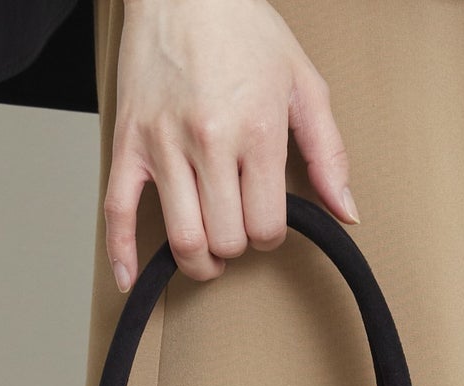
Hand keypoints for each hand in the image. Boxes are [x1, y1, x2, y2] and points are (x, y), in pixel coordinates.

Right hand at [105, 0, 355, 290]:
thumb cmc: (243, 29)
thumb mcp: (303, 83)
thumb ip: (329, 153)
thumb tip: (346, 212)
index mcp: (257, 130)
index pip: (267, 226)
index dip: (270, 234)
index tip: (265, 219)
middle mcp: (209, 141)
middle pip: (225, 239)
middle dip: (236, 245)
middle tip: (237, 227)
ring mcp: (164, 145)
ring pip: (182, 238)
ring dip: (198, 260)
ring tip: (206, 252)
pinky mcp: (128, 143)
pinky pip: (117, 211)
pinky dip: (122, 252)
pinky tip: (132, 277)